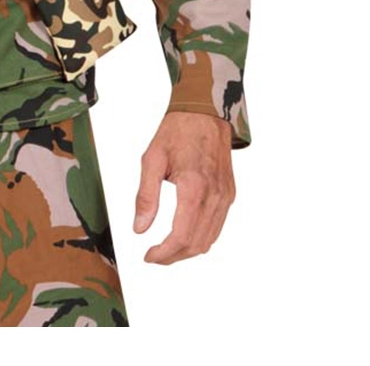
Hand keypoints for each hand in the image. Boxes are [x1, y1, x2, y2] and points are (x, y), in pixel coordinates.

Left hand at [133, 110, 235, 263]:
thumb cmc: (177, 131)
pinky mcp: (229, 194)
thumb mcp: (152, 159)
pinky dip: (201, 238)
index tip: (148, 256)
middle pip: (197, 244)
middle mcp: (215, 196)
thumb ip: (146, 196)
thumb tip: (139, 229)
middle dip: (174, 256)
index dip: (164, 253)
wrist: (205, 113)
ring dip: (187, 250)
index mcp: (194, 187)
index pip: (181, 236)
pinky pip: (217, 226)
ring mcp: (225, 197)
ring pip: (210, 239)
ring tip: (166, 249)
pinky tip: (184, 234)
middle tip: (154, 255)